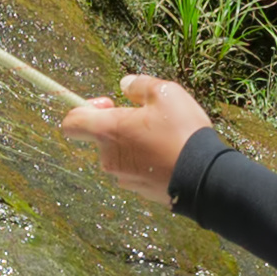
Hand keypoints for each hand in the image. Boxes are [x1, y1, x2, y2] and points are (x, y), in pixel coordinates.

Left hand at [57, 71, 210, 201]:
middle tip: (147, 119)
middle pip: (101, 138)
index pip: (72, 122)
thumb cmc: (182, 132)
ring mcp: (123, 178)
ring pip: (121, 154)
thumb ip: (140, 85)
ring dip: (135, 144)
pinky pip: (136, 170)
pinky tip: (170, 155)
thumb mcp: (166, 93)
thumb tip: (125, 84)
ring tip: (165, 138)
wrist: (204, 178)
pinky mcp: (139, 191)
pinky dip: (146, 161)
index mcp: (108, 131)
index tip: (109, 103)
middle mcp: (109, 157)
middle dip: (120, 125)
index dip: (83, 108)